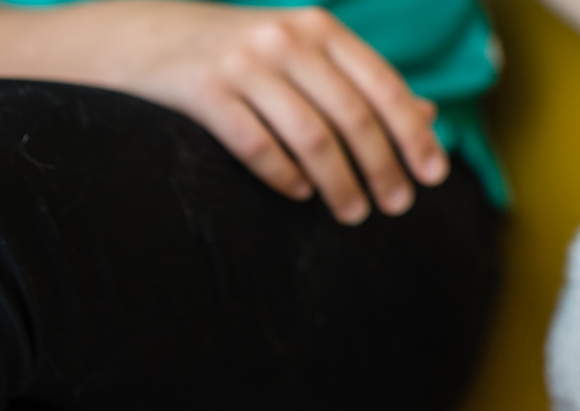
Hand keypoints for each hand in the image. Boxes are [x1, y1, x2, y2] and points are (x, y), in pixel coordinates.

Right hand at [101, 3, 448, 223]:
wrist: (145, 39)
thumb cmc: (242, 55)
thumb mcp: (304, 54)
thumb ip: (361, 82)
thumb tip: (427, 115)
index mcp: (318, 28)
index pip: (382, 86)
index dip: (413, 135)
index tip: (434, 177)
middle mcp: (285, 38)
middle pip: (352, 116)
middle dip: (381, 168)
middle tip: (396, 208)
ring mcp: (242, 62)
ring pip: (311, 136)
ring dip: (339, 183)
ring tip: (352, 214)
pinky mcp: (203, 89)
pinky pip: (256, 144)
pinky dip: (284, 175)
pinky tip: (298, 194)